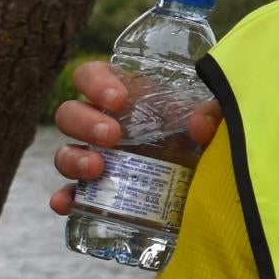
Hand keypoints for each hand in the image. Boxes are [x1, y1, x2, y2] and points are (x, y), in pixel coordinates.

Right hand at [48, 60, 221, 215]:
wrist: (211, 180)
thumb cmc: (203, 139)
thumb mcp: (212, 121)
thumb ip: (213, 114)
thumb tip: (200, 125)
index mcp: (126, 97)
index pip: (90, 75)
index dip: (94, 82)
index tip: (118, 99)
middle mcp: (104, 125)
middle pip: (70, 114)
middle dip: (84, 122)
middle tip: (112, 136)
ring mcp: (98, 159)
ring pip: (65, 153)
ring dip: (73, 159)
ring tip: (96, 168)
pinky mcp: (100, 192)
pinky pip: (70, 194)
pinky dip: (65, 199)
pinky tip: (68, 203)